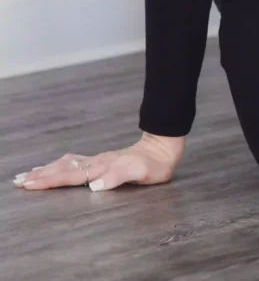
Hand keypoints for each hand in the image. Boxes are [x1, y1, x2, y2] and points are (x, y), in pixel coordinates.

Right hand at [11, 133, 184, 191]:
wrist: (164, 148)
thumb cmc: (154, 165)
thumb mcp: (141, 172)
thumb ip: (118, 177)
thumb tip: (93, 186)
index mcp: (102, 167)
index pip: (71, 176)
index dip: (50, 180)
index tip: (29, 184)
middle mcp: (97, 163)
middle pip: (64, 169)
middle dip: (41, 175)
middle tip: (18, 181)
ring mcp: (99, 160)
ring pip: (67, 164)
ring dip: (47, 170)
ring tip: (28, 174)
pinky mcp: (103, 160)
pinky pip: (75, 162)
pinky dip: (60, 165)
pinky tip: (55, 165)